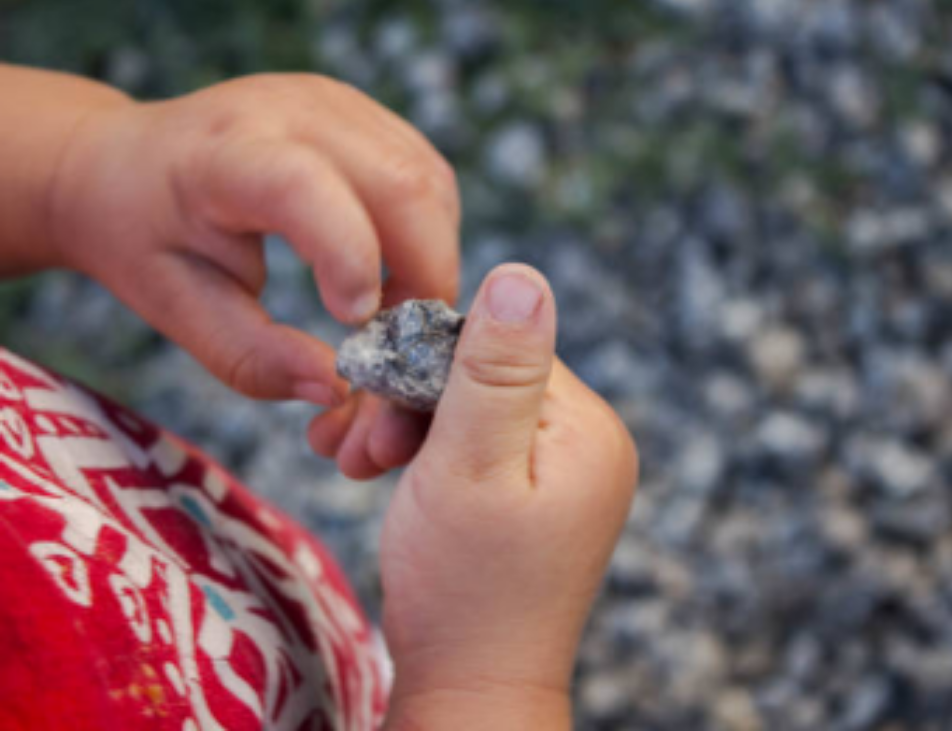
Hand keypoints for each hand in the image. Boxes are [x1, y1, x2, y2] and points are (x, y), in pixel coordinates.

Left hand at [48, 73, 458, 466]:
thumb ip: (253, 356)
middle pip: (403, 185)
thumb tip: (338, 388)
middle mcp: (291, 110)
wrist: (123, 160)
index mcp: (224, 154)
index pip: (304, 186)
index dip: (349, 257)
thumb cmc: (143, 237)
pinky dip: (428, 232)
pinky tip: (393, 268)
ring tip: (393, 310)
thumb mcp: (178, 309)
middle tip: (399, 343)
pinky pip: (427, 174)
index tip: (356, 327)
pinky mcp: (364, 114)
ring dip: (432, 257)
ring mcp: (336, 104)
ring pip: (430, 182)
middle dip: (424, 278)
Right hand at [377, 264, 637, 728]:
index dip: (425, 364)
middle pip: (484, 376)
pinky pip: (476, 444)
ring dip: (408, 428)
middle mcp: (588, 443)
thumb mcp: (469, 466)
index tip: (368, 403)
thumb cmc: (463, 588)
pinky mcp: (535, 493)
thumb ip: (494, 370)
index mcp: (587, 429)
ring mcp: (564, 471)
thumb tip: (523, 274)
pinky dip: (427, 453)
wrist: (472, 689)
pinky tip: (384, 473)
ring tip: (356, 465)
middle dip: (410, 403)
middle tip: (352, 447)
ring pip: (471, 410)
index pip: (501, 345)